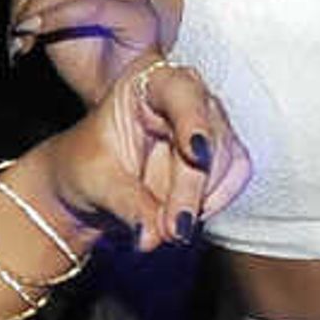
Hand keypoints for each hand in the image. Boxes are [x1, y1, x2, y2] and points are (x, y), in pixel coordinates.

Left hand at [0, 0, 167, 103]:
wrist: (110, 95)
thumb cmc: (84, 55)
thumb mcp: (42, 5)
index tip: (15, 27)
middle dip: (24, 5)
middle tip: (17, 37)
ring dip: (36, 16)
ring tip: (25, 42)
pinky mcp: (140, 14)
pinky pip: (86, 7)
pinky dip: (54, 21)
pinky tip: (37, 37)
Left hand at [31, 56, 245, 252]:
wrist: (90, 185)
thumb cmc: (85, 168)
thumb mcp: (95, 183)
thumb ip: (127, 205)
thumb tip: (154, 234)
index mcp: (145, 84)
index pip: (179, 92)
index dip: (192, 121)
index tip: (195, 154)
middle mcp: (184, 98)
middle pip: (208, 135)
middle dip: (191, 188)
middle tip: (173, 230)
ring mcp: (206, 125)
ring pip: (226, 159)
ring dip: (202, 201)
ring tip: (168, 231)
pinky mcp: (219, 156)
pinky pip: (233, 178)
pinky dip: (213, 204)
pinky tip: (183, 219)